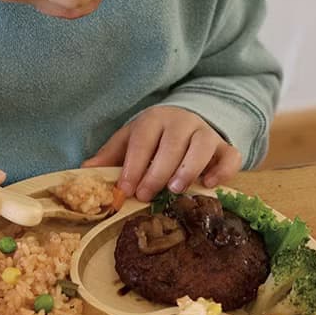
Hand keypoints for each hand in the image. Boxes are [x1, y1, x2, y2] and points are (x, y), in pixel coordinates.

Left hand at [82, 106, 241, 200]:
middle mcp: (182, 122)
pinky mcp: (224, 148)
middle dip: (158, 171)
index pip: (143, 139)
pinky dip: (224, 170)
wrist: (185, 125)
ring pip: (202, 145)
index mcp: (154, 120)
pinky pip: (231, 156)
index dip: (134, 165)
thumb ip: (109, 157)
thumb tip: (84, 172)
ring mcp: (206, 133)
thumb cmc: (152, 140)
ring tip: (175, 190)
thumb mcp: (129, 142)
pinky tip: (209, 184)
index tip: (125, 189)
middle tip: (146, 195)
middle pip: (173, 143)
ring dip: (189, 168)